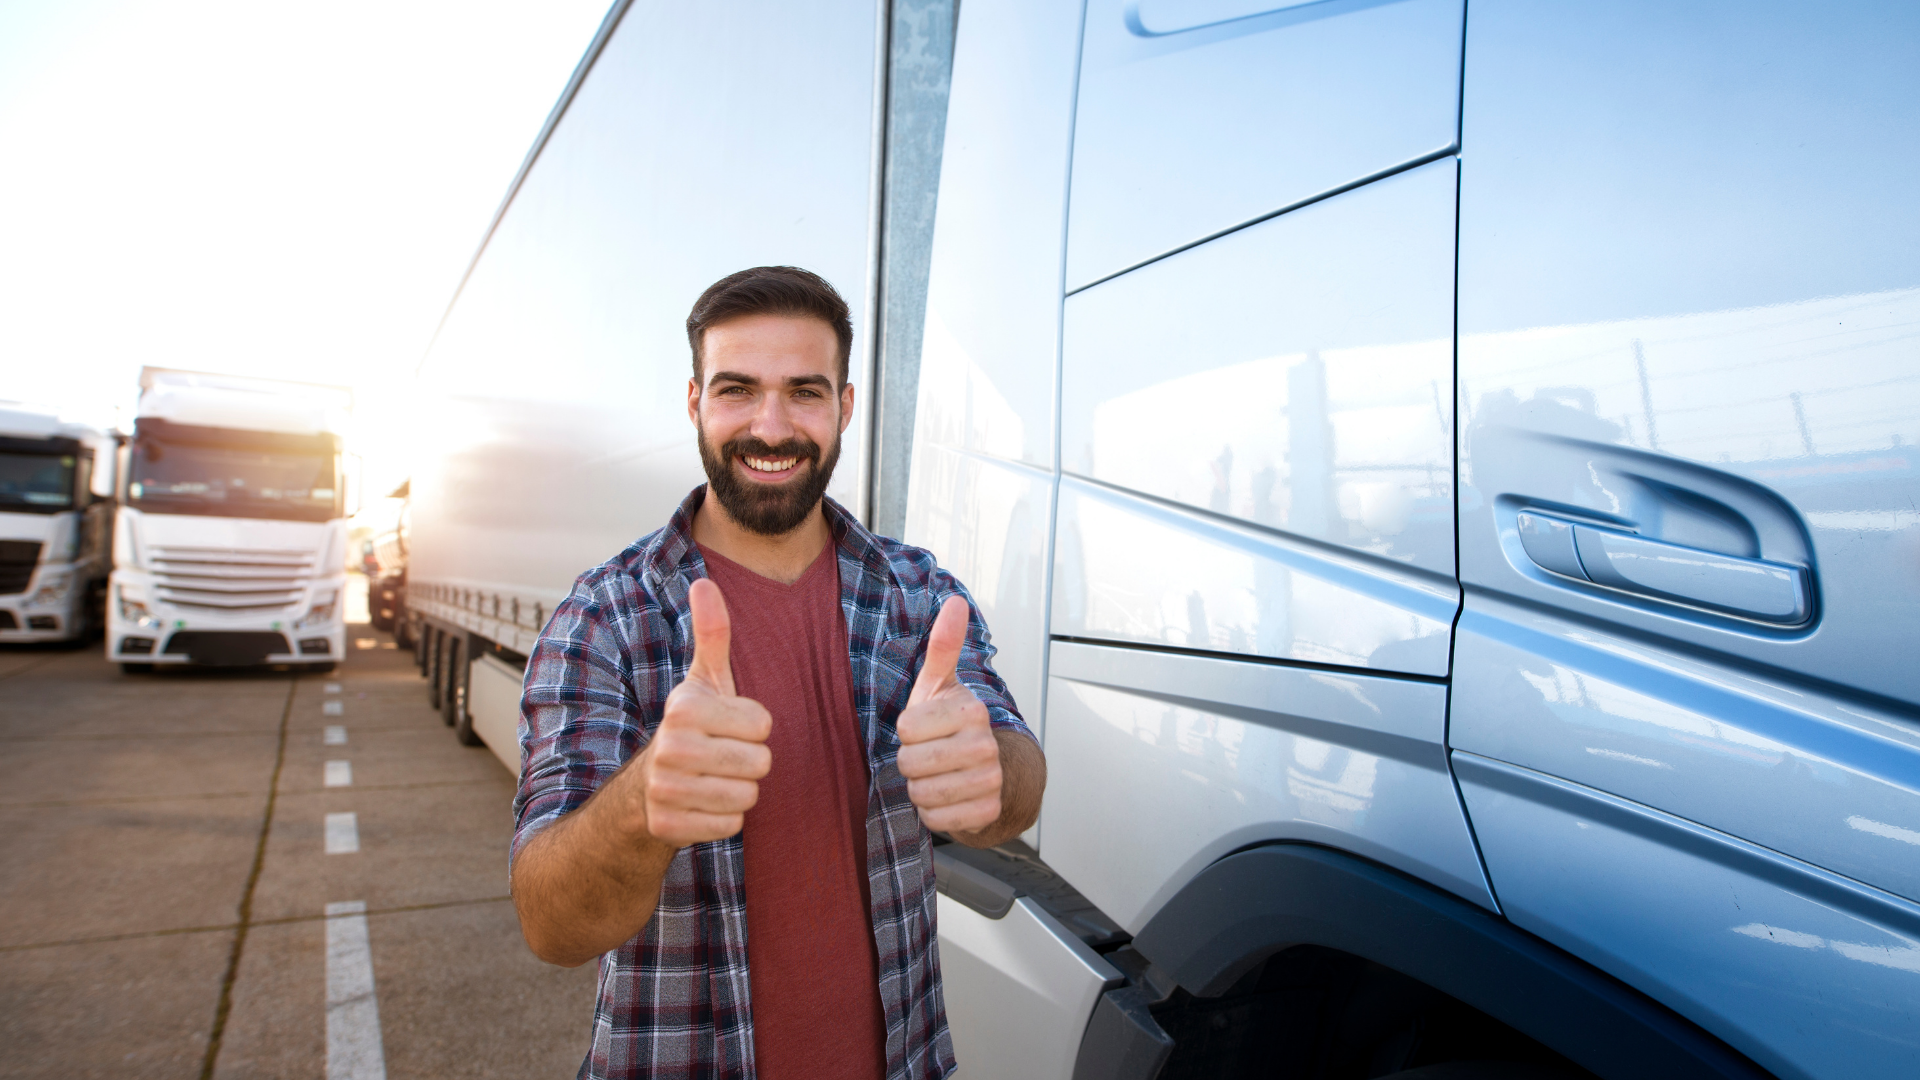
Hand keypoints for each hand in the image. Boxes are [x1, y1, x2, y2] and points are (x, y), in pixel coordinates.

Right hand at [630, 578, 771, 846]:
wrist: (649, 784)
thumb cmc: (693, 725)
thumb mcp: (706, 679)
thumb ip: (713, 632)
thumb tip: (704, 582)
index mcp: (684, 708)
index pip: (763, 723)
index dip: (754, 726)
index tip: (727, 725)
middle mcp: (669, 748)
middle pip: (760, 763)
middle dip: (751, 762)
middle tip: (723, 755)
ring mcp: (664, 790)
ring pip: (748, 796)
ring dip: (739, 791)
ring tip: (714, 778)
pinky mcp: (667, 827)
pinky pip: (731, 825)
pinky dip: (725, 819)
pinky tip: (703, 804)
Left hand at [897, 596, 1001, 833]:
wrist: (986, 769)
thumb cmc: (950, 724)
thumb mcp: (939, 685)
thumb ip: (943, 645)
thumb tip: (955, 600)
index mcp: (972, 710)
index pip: (906, 728)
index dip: (906, 731)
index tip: (924, 727)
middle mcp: (986, 745)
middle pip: (911, 763)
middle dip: (910, 762)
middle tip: (927, 754)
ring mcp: (990, 780)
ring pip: (921, 793)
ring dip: (919, 787)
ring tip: (935, 774)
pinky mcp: (988, 811)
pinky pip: (936, 819)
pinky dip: (932, 813)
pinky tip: (946, 797)